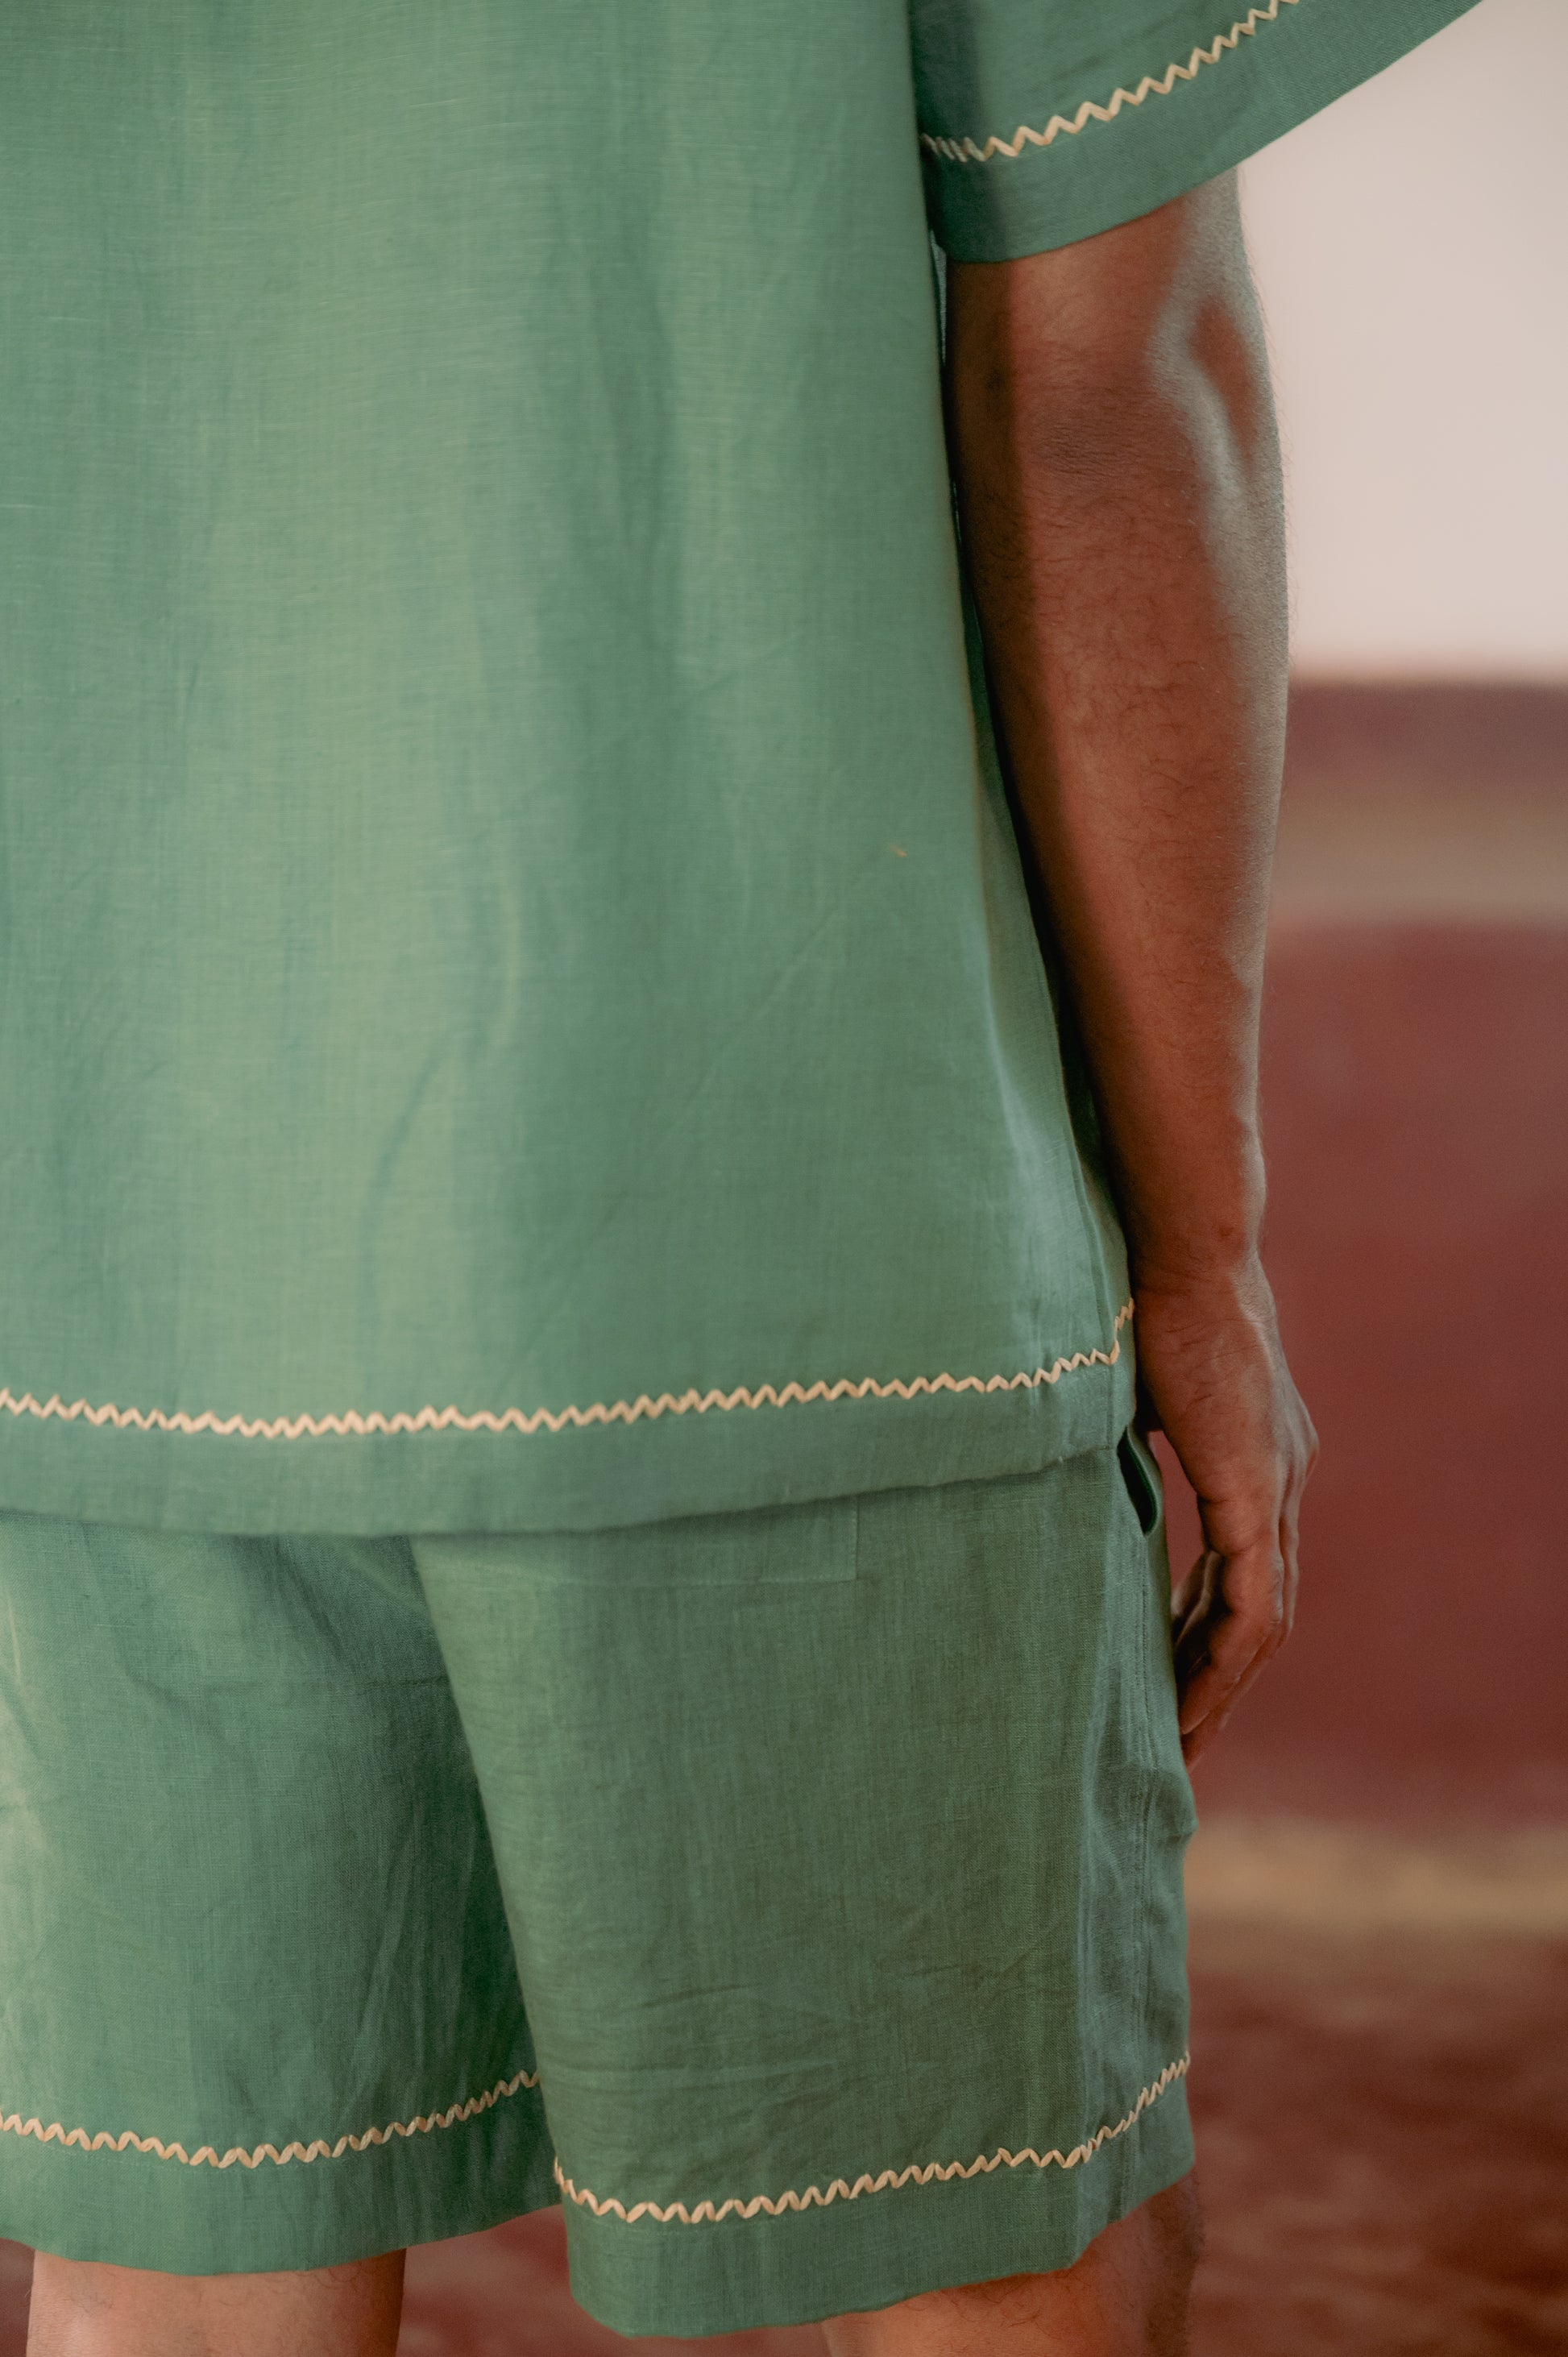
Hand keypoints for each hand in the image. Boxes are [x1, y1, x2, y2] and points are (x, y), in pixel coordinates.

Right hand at [1130, 1256, 1315, 1765]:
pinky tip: (1187, 1704)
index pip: (1243, 1566)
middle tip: (1176, 1735)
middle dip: (1218, 1678)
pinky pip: (1250, 1608)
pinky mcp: (1257, 1493)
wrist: (1183, 1250)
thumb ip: (1122, 1443)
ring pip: (1263, 1623)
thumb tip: (1071, 1475)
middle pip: (1262, 1611)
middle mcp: (1283, 1475)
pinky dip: (1222, 1662)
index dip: (1208, 1627)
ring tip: (1178, 1740)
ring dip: (1221, 1686)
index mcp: (1257, 1451)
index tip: (1169, 1672)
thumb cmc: (1144, 1298)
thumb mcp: (1130, 1392)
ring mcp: (1278, 1486)